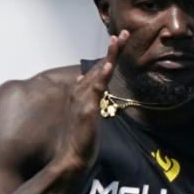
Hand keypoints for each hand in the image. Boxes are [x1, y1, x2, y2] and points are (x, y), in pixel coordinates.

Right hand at [53, 31, 128, 174]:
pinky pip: (96, 90)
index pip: (96, 71)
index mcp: (79, 95)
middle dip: (112, 49)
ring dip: (109, 55)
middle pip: (98, 67)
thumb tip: (82, 83)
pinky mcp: (86, 111)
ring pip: (98, 73)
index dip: (108, 56)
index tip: (118, 42)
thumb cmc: (78, 143)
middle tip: (123, 33)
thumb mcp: (84, 117)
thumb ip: (86, 100)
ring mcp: (82, 101)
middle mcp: (79, 93)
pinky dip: (102, 76)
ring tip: (118, 39)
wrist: (69, 160)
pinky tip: (109, 64)